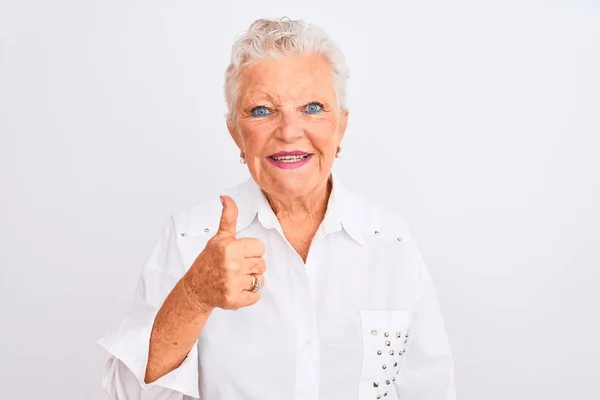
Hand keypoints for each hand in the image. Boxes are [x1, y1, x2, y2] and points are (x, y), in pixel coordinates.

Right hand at [184, 195, 265, 310]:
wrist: (195, 288)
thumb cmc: (208, 262)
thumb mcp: (218, 238)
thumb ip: (228, 218)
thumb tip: (226, 197)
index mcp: (230, 247)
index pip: (260, 247)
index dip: (251, 251)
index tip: (240, 254)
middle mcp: (232, 265)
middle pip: (262, 264)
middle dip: (252, 266)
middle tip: (237, 267)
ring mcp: (232, 283)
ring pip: (260, 280)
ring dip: (251, 281)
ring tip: (236, 278)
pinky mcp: (234, 300)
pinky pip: (256, 296)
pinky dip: (248, 295)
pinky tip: (236, 289)